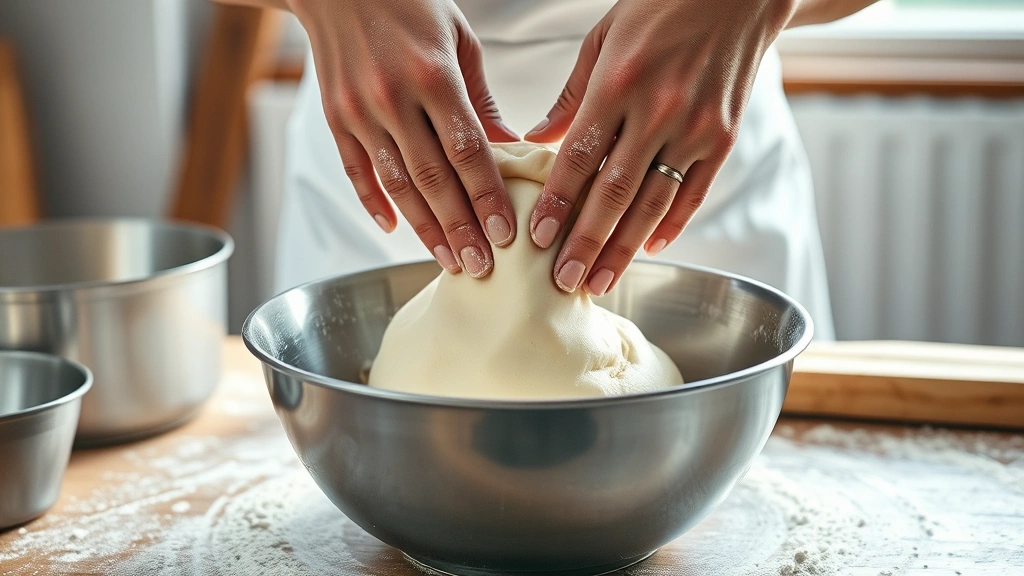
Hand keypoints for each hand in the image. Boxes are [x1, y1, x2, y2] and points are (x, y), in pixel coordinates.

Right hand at [288, 0, 519, 277]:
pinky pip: (356, 171)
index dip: (486, 197)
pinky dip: (374, 203)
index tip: (505, 233)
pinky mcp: (336, 118)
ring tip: (448, 258)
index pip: (467, 151)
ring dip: (424, 228)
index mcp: (434, 75)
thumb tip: (510, 148)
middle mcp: (393, 97)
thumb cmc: (409, 5)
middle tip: (480, 266)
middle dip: (459, 228)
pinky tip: (394, 229)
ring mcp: (359, 111)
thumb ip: (481, 100)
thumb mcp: (459, 41)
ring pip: (396, 184)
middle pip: (432, 178)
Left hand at [525, 0, 794, 293]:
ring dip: (623, 248)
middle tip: (564, 281)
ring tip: (600, 281)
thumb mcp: (604, 39)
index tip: (538, 237)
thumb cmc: (660, 9)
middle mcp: (659, 109)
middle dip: (586, 242)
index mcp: (619, 82)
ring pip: (653, 203)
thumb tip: (538, 141)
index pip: (579, 156)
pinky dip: (671, 225)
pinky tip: (649, 249)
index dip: (557, 202)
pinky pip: (693, 193)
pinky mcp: (723, 138)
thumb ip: (572, 95)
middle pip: (615, 192)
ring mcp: (696, 128)